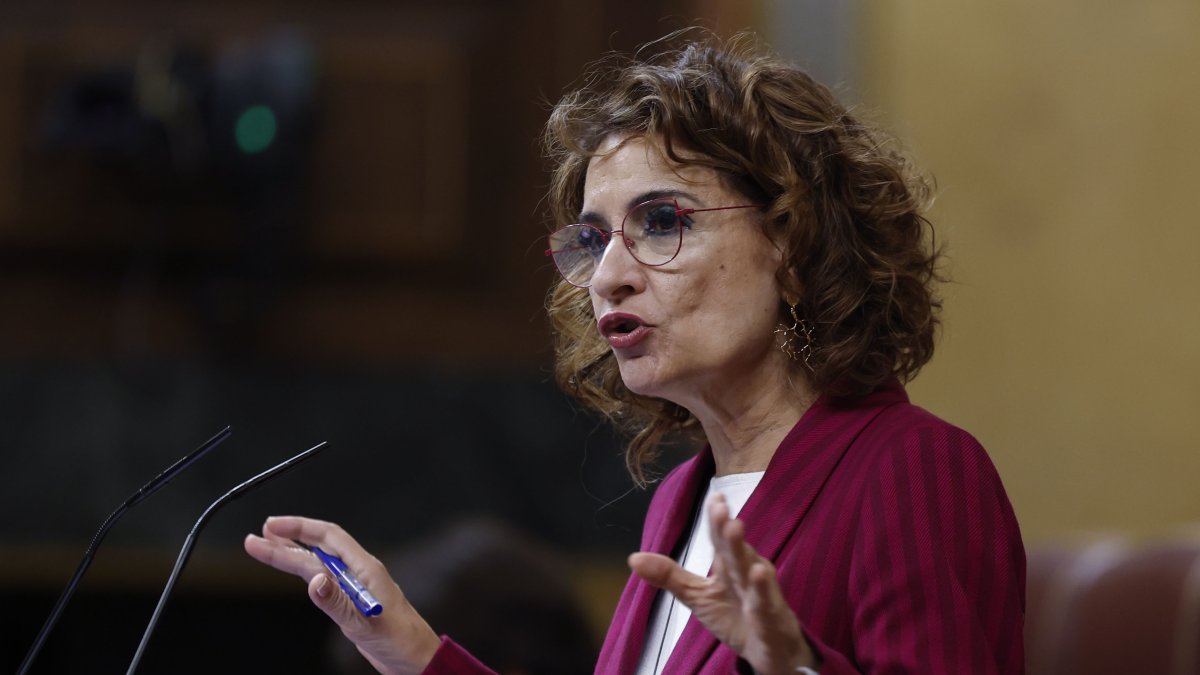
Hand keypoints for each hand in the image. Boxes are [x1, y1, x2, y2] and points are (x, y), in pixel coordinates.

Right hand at [244, 516, 440, 674]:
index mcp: (366, 569)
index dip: (300, 528)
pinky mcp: (352, 602)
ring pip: (319, 563)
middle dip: (290, 538)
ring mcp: (356, 587)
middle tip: (260, 535)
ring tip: (267, 547)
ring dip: (293, 554)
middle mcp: (360, 573)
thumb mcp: (365, 623)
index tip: (273, 527)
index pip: (329, 538)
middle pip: (320, 547)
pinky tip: (294, 569)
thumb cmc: (400, 640)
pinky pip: (325, 580)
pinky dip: (305, 572)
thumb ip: (337, 603)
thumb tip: (313, 581)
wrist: (415, 659)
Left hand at [628, 494, 815, 673]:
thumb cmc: (736, 617)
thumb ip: (668, 576)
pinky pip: (764, 601)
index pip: (719, 538)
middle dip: (726, 527)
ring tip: (735, 526)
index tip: (713, 497)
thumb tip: (633, 558)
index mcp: (729, 565)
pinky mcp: (769, 616)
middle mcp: (746, 573)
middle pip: (733, 548)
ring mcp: (760, 593)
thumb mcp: (697, 596)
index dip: (715, 518)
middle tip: (720, 506)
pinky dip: (762, 587)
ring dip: (742, 548)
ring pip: (749, 568)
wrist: (769, 651)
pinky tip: (757, 572)